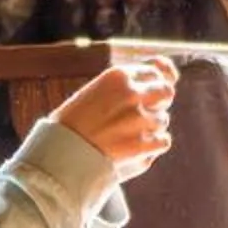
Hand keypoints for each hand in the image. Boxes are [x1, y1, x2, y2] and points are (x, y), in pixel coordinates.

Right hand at [51, 55, 177, 181]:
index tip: (145, 96)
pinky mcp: (143, 144)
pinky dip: (152, 147)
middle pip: (166, 92)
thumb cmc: (74, 123)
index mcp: (118, 75)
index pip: (155, 71)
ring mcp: (139, 119)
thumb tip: (168, 71)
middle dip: (158, 103)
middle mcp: (131, 93)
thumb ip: (129, 81)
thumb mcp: (97, 90)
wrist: (58, 155)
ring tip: (124, 136)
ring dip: (150, 128)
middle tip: (138, 116)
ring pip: (163, 119)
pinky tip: (133, 149)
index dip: (153, 84)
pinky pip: (163, 141)